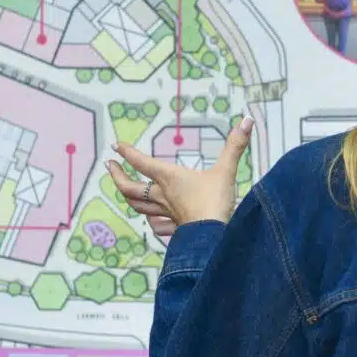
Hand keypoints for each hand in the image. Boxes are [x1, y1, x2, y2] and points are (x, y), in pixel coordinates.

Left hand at [108, 117, 252, 235]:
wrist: (214, 237)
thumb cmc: (215, 202)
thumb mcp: (226, 171)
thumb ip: (235, 146)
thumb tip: (247, 120)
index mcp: (169, 178)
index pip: (142, 163)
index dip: (127, 153)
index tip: (116, 146)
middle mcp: (162, 195)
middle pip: (130, 188)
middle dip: (117, 176)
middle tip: (110, 166)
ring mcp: (165, 214)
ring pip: (138, 206)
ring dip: (128, 197)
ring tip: (124, 189)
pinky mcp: (173, 228)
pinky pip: (155, 225)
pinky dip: (150, 220)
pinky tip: (151, 219)